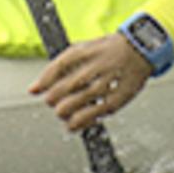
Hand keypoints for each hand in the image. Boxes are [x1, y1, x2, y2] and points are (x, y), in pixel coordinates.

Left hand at [33, 31, 157, 132]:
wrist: (140, 49)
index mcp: (83, 51)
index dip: (43, 82)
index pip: (55, 69)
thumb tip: (33, 89)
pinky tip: (74, 123)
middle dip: (52, 100)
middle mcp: (93, 67)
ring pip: (71, 106)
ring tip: (64, 112)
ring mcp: (105, 84)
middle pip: (60, 90)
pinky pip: (91, 116)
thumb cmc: (108, 51)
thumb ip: (58, 68)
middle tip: (55, 101)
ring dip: (63, 112)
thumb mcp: (83, 49)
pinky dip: (78, 123)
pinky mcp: (115, 100)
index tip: (35, 90)